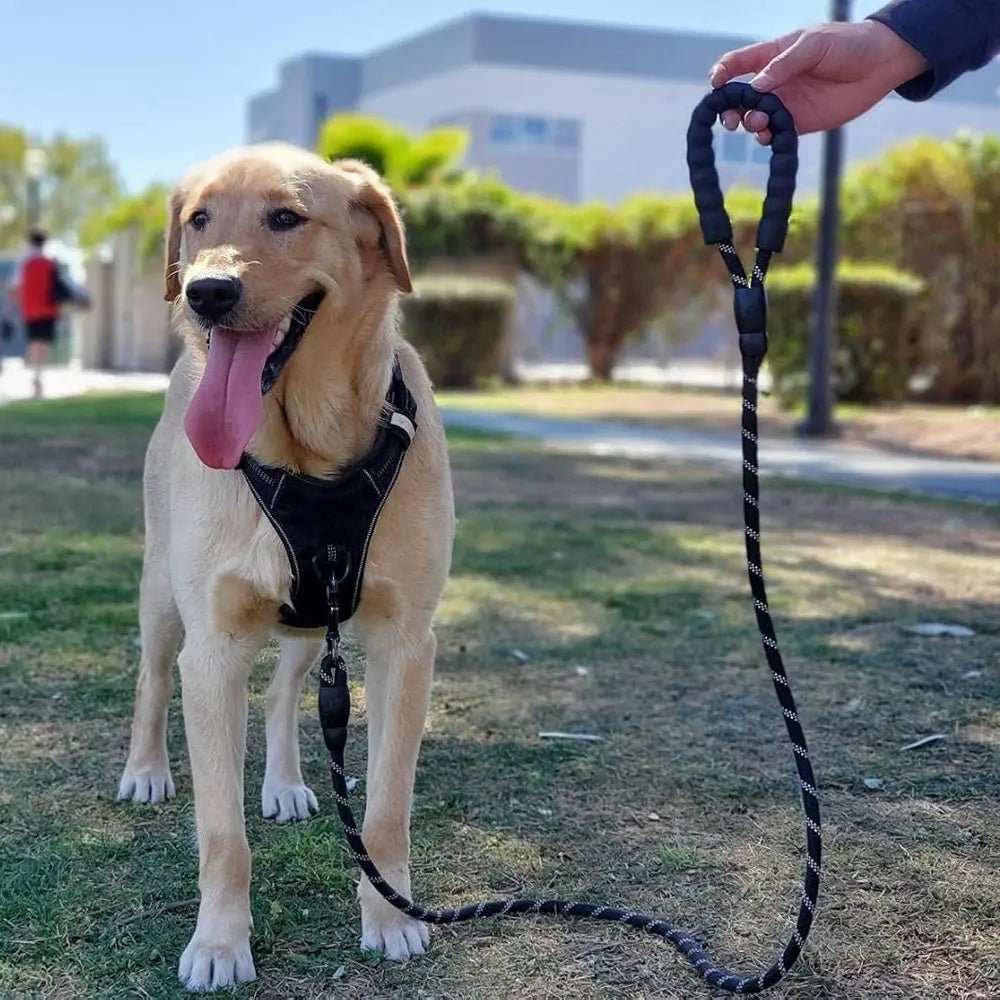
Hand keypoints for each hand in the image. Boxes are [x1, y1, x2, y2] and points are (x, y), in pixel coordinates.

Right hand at [709, 20, 928, 141]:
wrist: (880, 63)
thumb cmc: (848, 44)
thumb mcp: (814, 44)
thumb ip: (784, 64)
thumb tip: (756, 87)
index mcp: (772, 55)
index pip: (737, 63)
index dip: (722, 73)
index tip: (716, 84)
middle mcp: (773, 82)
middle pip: (739, 98)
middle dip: (729, 108)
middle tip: (732, 119)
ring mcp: (784, 104)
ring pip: (753, 118)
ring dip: (748, 124)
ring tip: (758, 124)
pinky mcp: (798, 123)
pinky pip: (774, 134)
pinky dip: (766, 138)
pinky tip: (769, 136)